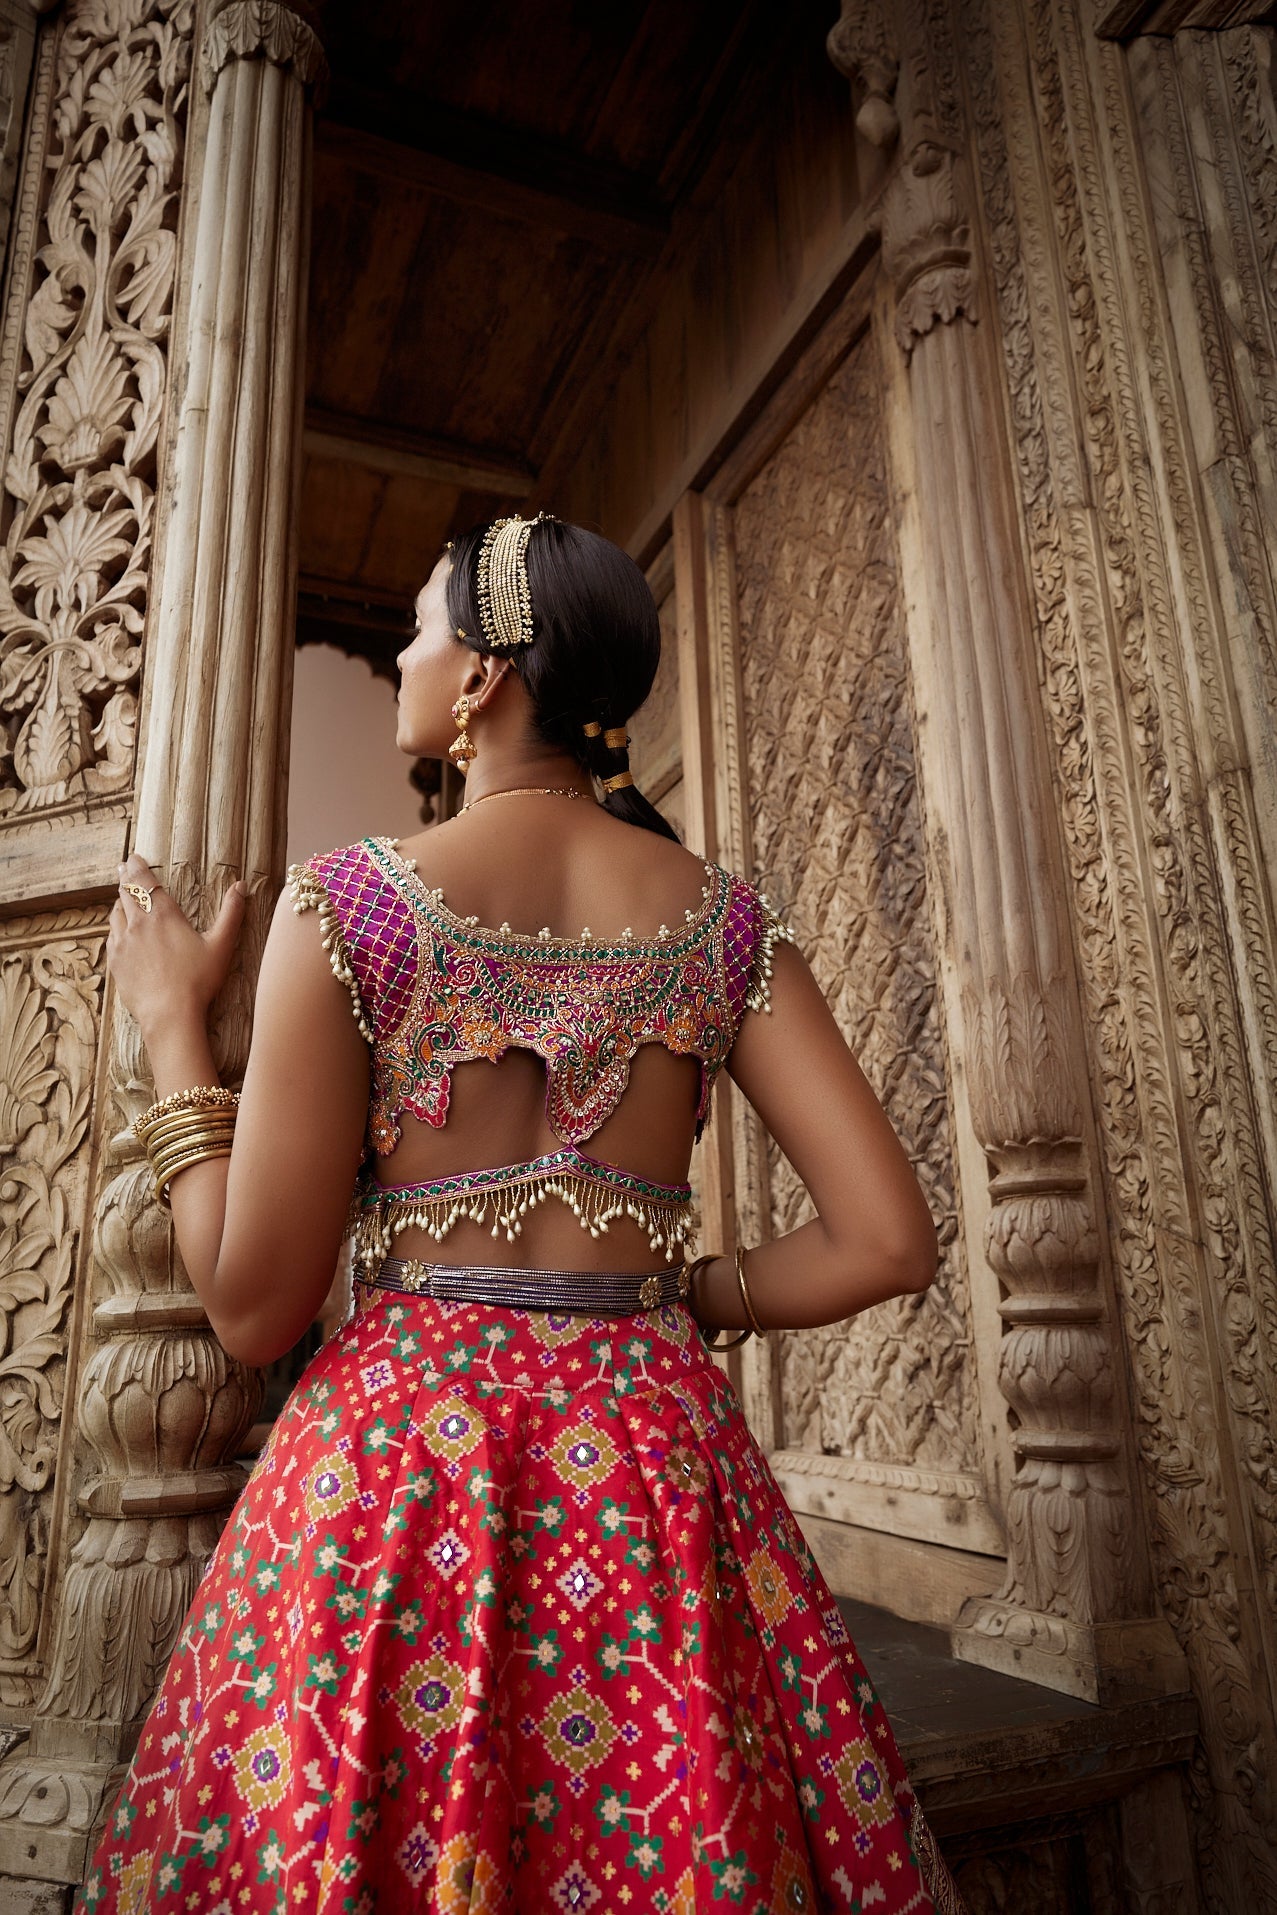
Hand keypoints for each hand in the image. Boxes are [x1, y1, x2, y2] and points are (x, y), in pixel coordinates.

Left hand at [108, 853, 247, 1036]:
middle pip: (127, 892)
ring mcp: (123, 942)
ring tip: (121, 895)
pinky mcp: (116, 961)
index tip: (134, 858)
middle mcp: (139, 923)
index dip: (138, 867)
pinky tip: (118, 927)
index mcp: (165, 915)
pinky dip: (115, 925)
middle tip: (124, 867)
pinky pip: (111, 934)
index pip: (146, 882)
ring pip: (116, 912)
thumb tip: (242, 886)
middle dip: (126, 877)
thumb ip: (232, 913)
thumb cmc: (199, 981)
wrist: (169, 1014)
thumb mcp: (221, 945)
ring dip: (119, 900)